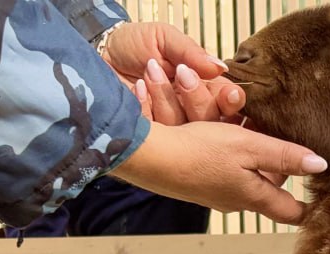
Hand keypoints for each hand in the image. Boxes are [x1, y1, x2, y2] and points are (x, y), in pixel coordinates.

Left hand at [101, 21, 243, 123]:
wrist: (99, 53)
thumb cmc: (133, 43)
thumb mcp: (165, 39)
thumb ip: (192, 53)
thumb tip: (220, 68)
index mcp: (203, 87)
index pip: (227, 101)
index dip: (230, 101)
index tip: (228, 95)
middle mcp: (190, 110)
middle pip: (211, 120)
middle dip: (198, 97)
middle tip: (181, 74)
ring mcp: (171, 128)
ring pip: (184, 129)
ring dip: (167, 96)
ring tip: (149, 71)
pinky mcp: (149, 138)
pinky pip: (157, 134)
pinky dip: (146, 106)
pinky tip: (137, 89)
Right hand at [110, 121, 327, 223]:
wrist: (149, 156)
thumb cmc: (200, 152)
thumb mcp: (249, 146)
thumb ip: (285, 156)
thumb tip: (321, 166)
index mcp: (254, 197)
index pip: (292, 213)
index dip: (309, 208)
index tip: (322, 199)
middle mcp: (237, 202)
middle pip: (270, 188)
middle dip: (278, 167)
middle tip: (283, 141)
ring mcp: (215, 195)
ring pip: (246, 175)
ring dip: (252, 155)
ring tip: (252, 129)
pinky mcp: (197, 184)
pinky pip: (224, 168)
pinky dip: (229, 152)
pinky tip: (222, 132)